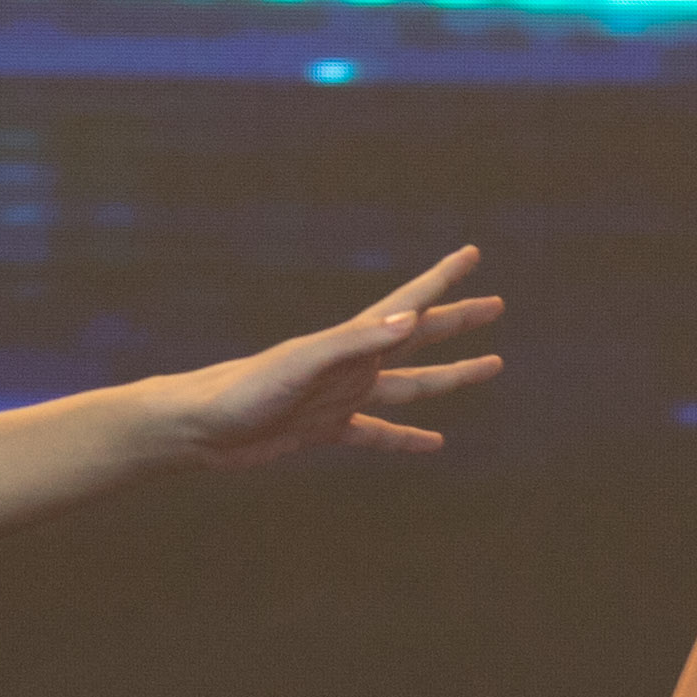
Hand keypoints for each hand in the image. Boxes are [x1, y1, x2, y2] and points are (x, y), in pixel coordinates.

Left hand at [160, 248, 503, 466]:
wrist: (199, 428)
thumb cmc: (242, 390)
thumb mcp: (301, 364)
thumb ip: (353, 343)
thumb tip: (408, 319)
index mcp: (349, 341)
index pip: (407, 304)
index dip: (441, 279)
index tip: (471, 253)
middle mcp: (351, 364)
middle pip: (418, 338)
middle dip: (457, 320)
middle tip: (496, 304)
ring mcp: (340, 397)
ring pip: (411, 385)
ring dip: (449, 377)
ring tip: (492, 366)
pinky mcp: (325, 430)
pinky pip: (379, 433)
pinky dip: (408, 438)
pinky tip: (434, 443)